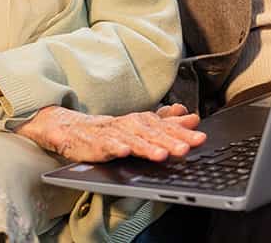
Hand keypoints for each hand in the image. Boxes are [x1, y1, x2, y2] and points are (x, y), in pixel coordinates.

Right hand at [17, 103, 205, 162]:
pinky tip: (124, 152)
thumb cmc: (109, 130)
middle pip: (152, 132)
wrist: (70, 128)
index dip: (183, 132)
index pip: (165, 127)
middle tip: (186, 148)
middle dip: (170, 141)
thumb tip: (191, 116)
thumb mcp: (139, 125)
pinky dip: (115, 148)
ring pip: (131, 140)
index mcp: (141, 121)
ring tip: (160, 154)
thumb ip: (166, 121)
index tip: (200, 137)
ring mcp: (111, 134)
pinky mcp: (94, 144)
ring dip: (146, 147)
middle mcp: (128, 125)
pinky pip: (105, 146)